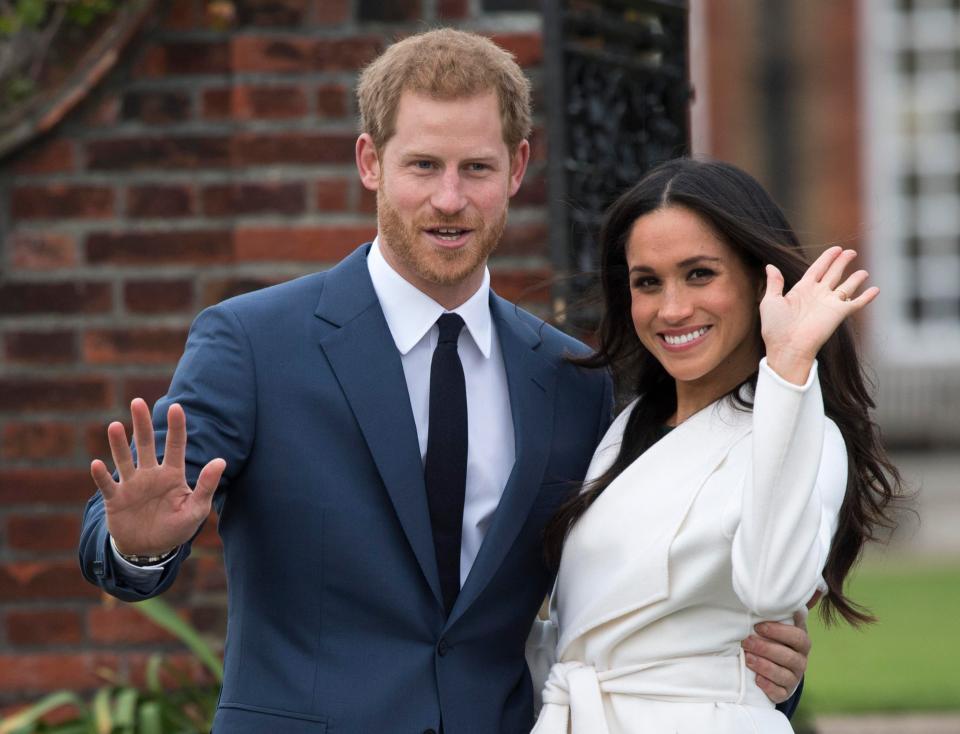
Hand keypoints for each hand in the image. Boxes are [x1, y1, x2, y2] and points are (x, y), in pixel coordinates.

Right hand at [90, 398, 224, 556]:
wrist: (150, 550)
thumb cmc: (176, 527)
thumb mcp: (196, 510)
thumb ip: (206, 486)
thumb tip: (221, 461)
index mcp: (173, 474)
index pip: (176, 445)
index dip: (176, 427)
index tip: (176, 407)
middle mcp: (151, 474)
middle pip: (146, 444)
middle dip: (142, 424)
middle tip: (137, 402)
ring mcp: (132, 485)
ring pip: (124, 460)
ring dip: (118, 444)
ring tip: (114, 426)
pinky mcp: (116, 499)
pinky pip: (107, 485)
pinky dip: (101, 476)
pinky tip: (97, 464)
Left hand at [742, 613, 810, 702]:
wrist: (775, 665)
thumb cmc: (774, 639)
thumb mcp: (778, 625)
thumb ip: (783, 614)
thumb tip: (790, 601)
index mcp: (801, 643)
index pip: (797, 637)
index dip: (779, 632)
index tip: (758, 627)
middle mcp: (801, 661)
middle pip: (789, 657)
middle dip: (766, 649)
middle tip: (747, 642)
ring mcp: (794, 678)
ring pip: (784, 675)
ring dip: (764, 666)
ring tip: (747, 658)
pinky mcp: (785, 692)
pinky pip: (780, 692)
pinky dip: (768, 686)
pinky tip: (756, 679)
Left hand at [760, 246, 878, 383]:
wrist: (788, 347)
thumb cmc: (776, 327)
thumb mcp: (771, 301)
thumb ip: (774, 283)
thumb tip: (770, 266)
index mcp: (802, 289)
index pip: (817, 269)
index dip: (827, 258)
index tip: (836, 249)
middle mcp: (818, 295)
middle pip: (833, 273)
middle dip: (842, 262)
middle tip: (851, 252)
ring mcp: (830, 304)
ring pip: (847, 286)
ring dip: (856, 278)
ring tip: (864, 271)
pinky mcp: (839, 313)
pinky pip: (857, 302)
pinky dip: (867, 297)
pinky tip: (876, 290)